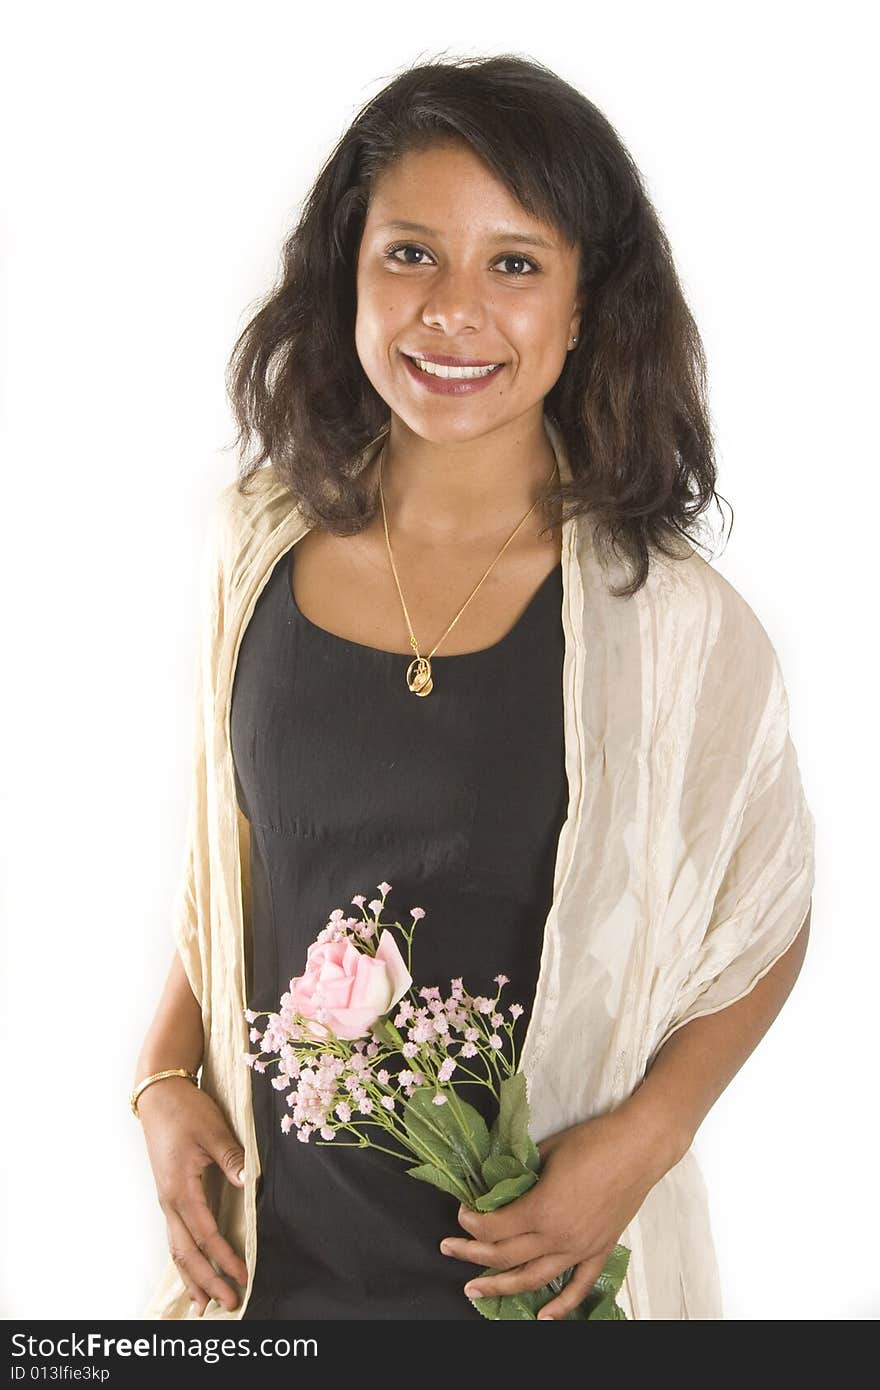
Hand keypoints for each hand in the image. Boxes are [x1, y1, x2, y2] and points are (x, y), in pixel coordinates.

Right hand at [137, 1076, 248, 1314]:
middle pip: (186, 1253)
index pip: (205, 1234)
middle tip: (229, 1304)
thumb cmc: (186, 1111)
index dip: (224, 1258)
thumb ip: (231, 1158)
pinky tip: (192, 1272)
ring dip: (192, 1277)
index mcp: (180, 1189)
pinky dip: (185, 1260)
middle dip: (206, 1281)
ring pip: (176, 1249)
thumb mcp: (212, 1130)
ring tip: (205, 1305)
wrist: (159, 1096)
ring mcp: (167, 1200)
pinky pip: (176, 1237)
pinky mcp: (170, 1196)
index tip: (244, 1275)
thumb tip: (248, 1183)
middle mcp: (170, 1201)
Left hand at [438, 1102, 672, 1318]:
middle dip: (471, 1254)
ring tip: (473, 1290)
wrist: (638, 1147)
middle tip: (448, 1249)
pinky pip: (578, 1287)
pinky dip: (560, 1307)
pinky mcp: (599, 1251)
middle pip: (504, 1256)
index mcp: (541, 1210)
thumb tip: (497, 1181)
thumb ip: (520, 1172)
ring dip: (500, 1287)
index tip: (462, 1211)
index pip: (493, 1228)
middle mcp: (557, 1237)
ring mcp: (580, 1249)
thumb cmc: (592, 1142)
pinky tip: (542, 1318)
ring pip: (533, 1279)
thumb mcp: (546, 1150)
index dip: (471, 1222)